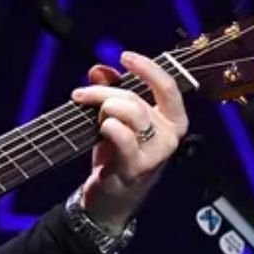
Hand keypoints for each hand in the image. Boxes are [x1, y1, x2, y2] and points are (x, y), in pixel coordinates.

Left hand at [69, 51, 187, 230]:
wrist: (112, 198)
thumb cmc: (118, 155)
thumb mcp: (115, 119)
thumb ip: (111, 92)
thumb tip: (99, 69)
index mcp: (173, 120)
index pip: (167, 86)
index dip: (147, 68)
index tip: (125, 56)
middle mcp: (170, 135)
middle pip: (136, 99)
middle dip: (104, 92)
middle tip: (81, 94)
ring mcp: (156, 153)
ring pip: (130, 112)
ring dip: (104, 107)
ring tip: (90, 115)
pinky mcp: (137, 167)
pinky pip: (122, 136)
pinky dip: (109, 127)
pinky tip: (102, 128)